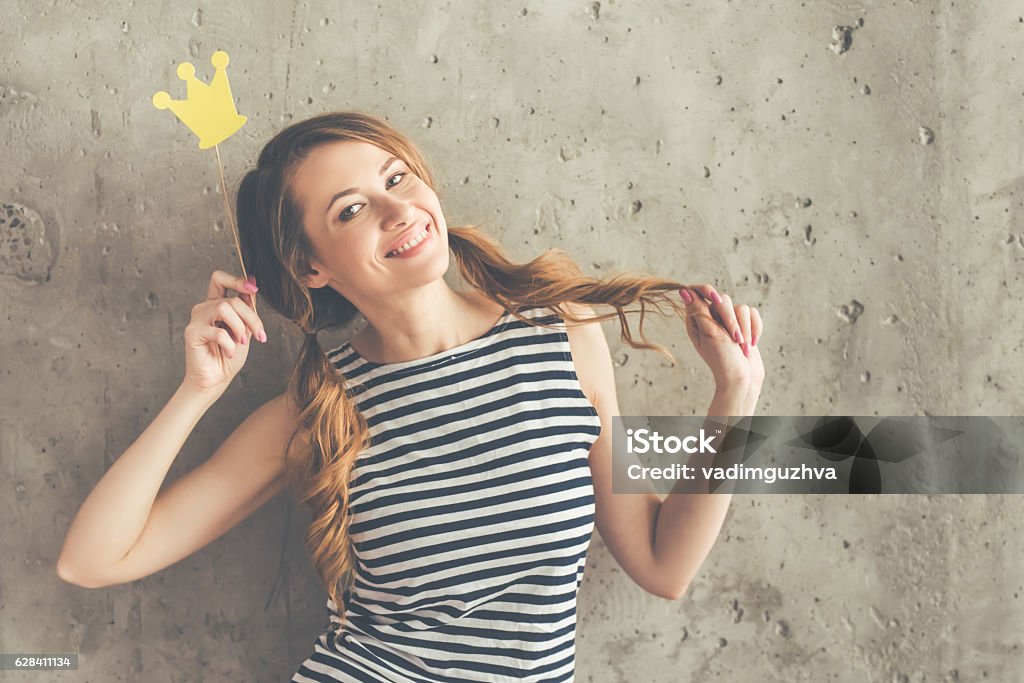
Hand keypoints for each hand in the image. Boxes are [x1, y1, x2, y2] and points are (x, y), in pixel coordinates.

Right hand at [181, 270, 266, 394]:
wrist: (216, 380)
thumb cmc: (230, 356)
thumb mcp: (245, 329)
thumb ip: (246, 309)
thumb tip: (253, 287)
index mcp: (216, 304)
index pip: (220, 279)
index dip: (237, 279)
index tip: (254, 289)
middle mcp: (204, 308)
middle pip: (231, 299)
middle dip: (251, 317)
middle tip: (259, 336)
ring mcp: (196, 319)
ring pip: (224, 308)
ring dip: (240, 327)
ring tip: (241, 343)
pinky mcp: (192, 333)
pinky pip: (217, 331)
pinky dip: (229, 344)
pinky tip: (229, 352)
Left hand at [678, 285, 764, 393]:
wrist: (742, 378)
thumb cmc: (722, 359)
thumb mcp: (708, 333)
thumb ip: (699, 310)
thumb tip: (684, 290)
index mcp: (696, 319)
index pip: (696, 292)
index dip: (706, 290)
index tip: (716, 299)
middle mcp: (712, 318)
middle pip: (723, 299)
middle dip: (731, 320)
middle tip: (734, 339)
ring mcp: (729, 321)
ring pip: (741, 307)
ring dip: (745, 329)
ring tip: (742, 347)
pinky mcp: (745, 325)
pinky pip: (753, 314)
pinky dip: (755, 329)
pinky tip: (751, 344)